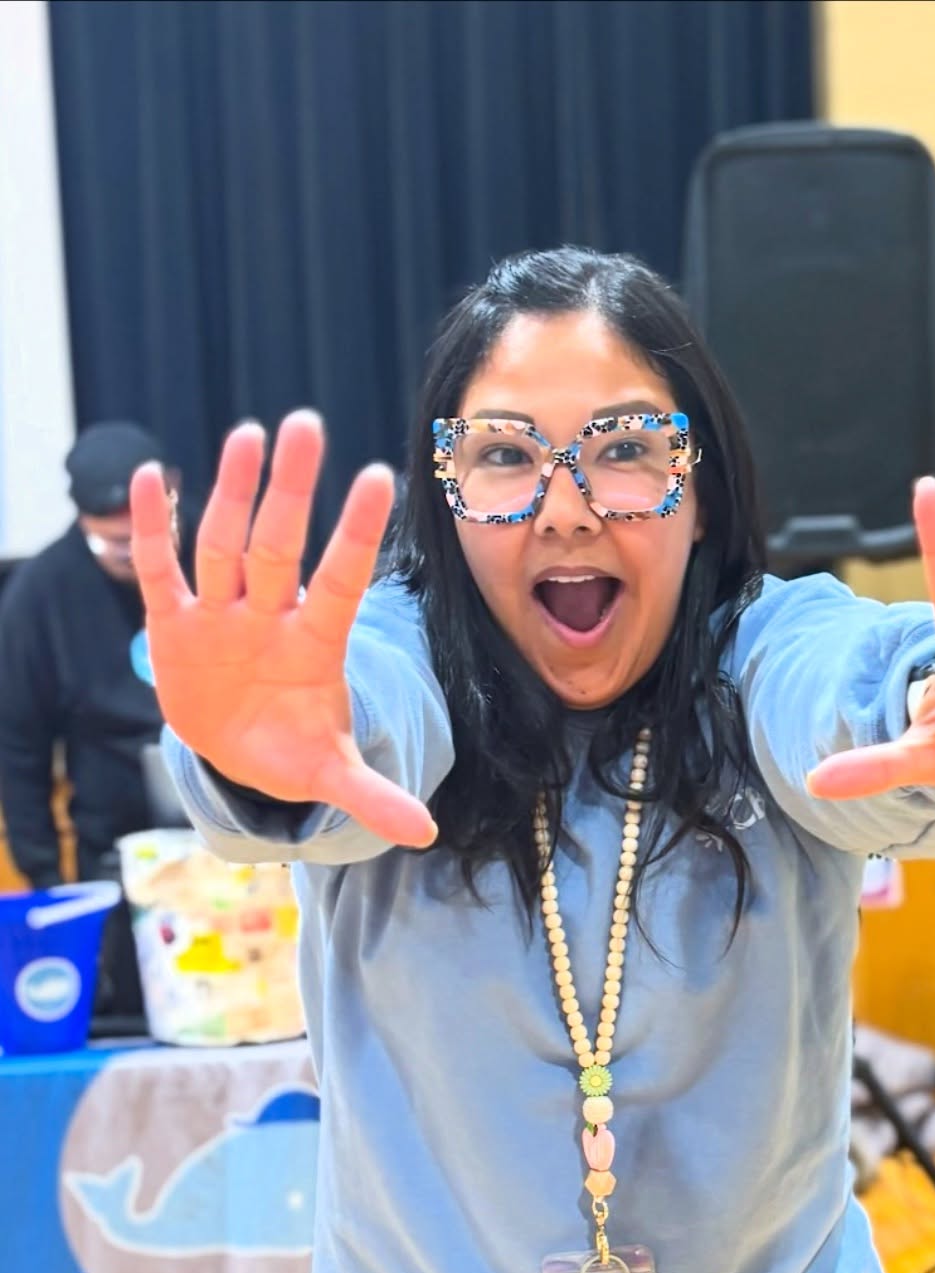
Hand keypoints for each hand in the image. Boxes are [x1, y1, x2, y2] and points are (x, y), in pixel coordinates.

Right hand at [131, 410, 436, 847]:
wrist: (237, 754)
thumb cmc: (291, 747)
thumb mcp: (330, 773)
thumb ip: (372, 795)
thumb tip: (424, 832)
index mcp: (313, 645)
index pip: (342, 580)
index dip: (356, 534)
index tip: (379, 477)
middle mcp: (269, 616)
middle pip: (279, 545)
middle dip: (290, 490)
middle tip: (306, 425)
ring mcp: (221, 616)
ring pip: (225, 545)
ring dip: (232, 494)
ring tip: (247, 435)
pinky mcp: (175, 624)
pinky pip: (162, 571)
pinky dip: (156, 530)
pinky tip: (158, 477)